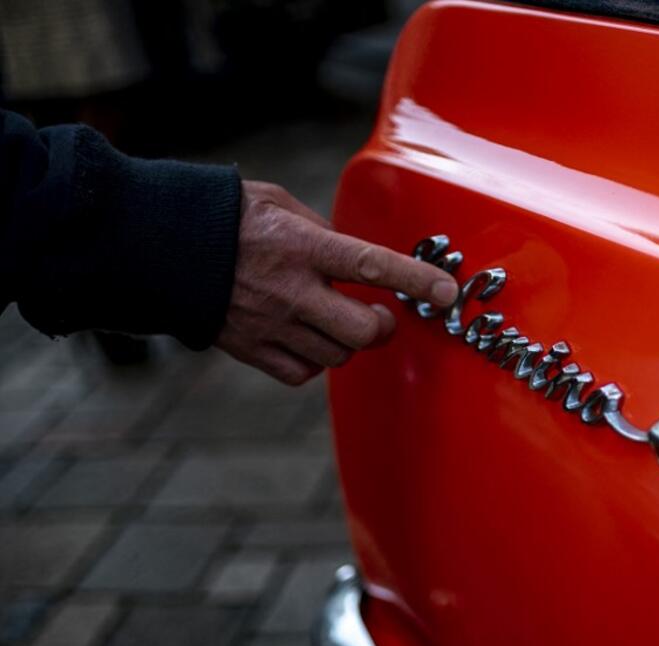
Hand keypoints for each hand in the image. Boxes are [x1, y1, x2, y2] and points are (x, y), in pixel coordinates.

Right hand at [215, 180, 457, 384]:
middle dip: (382, 327)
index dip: (415, 280)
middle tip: (380, 315)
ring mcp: (269, 324)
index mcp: (301, 246)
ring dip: (347, 343)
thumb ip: (323, 232)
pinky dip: (313, 362)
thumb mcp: (279, 203)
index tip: (448, 292)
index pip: (372, 266)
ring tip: (332, 320)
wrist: (154, 245)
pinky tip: (305, 339)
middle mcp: (290, 290)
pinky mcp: (249, 348)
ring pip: (337, 356)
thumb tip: (355, 259)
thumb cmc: (223, 216)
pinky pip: (301, 373)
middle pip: (363, 331)